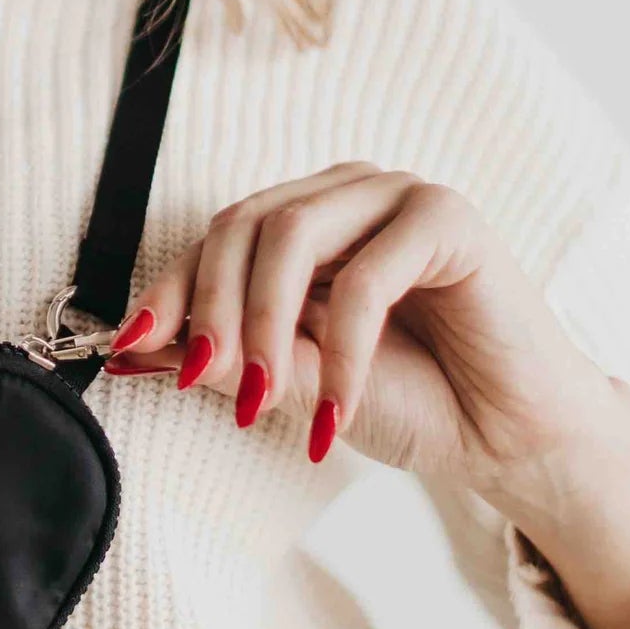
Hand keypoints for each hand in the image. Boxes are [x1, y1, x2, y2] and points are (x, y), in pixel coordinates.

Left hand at [98, 162, 629, 492]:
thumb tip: (130, 351)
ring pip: (292, 234)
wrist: (501, 433)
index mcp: (302, 222)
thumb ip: (221, 359)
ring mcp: (397, 196)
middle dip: (212, 311)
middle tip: (209, 386)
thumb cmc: (403, 398)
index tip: (128, 347)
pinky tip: (336, 412)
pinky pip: (368, 277)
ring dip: (265, 327)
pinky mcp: (449, 218)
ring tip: (263, 402)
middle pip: (242, 225)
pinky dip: (343, 352)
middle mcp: (344, 195)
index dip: (168, 292)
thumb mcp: (290, 382)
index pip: (214, 239)